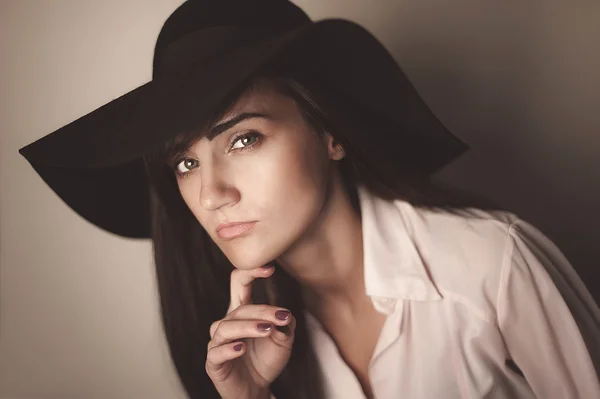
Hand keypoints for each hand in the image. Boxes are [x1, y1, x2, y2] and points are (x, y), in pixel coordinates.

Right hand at [206, 265, 294, 398]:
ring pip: (226, 327)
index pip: (239, 283)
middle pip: (239, 308)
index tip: (270, 268)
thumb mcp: (283, 339)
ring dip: (248, 327)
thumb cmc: (266, 359)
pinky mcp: (214, 363)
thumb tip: (284, 316)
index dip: (251, 272)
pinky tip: (242, 348)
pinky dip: (229, 349)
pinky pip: (216, 352)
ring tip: (266, 331)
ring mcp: (218, 342)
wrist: (256, 389)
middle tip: (282, 317)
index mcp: (241, 311)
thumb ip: (285, 324)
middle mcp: (227, 323)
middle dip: (262, 311)